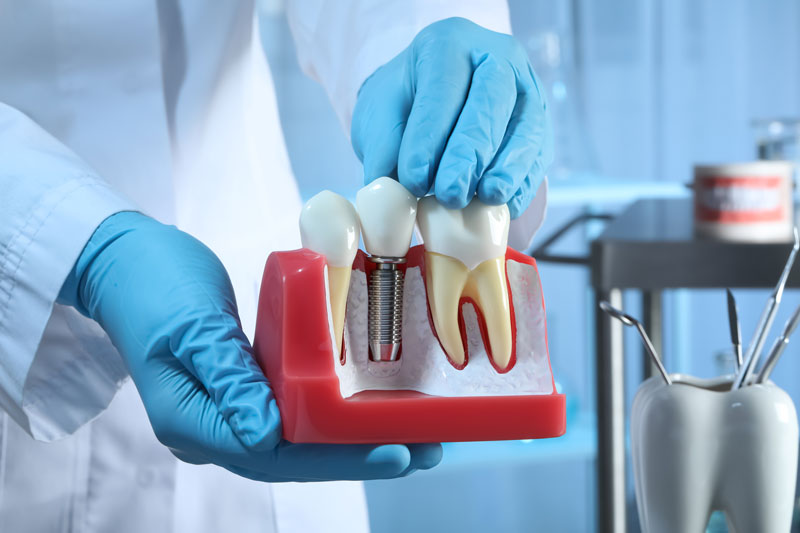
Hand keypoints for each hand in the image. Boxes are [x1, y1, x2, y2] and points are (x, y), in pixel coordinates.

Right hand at [59, 211, 441, 480]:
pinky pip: (294, 407)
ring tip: (412, 433)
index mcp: (194, 421)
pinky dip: (332, 409)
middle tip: (424, 449)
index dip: (338, 457)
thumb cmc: (152, 285)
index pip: (276, 454)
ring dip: (352, 436)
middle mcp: (214, 427)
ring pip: (299, 437)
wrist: (125, 260)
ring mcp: (228, 408)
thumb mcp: (190, 325)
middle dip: (359, 454)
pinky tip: (369, 402)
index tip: (394, 450)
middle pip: (295, 455)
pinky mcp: (243, 386)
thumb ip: (229, 377)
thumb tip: (268, 433)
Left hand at [352, 17, 552, 218]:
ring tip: (488, 197)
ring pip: (526, 125)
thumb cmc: (406, 106)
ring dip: (508, 166)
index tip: (414, 179)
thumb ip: (383, 145)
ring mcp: (526, 87)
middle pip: (491, 99)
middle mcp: (495, 56)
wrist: (434, 105)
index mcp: (447, 43)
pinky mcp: (540, 122)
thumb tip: (389, 187)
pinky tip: (508, 205)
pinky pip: (540, 151)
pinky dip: (525, 181)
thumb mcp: (380, 114)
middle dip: (471, 151)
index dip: (429, 136)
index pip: (442, 88)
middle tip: (451, 193)